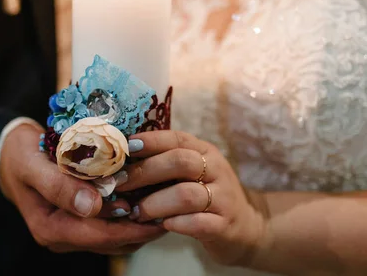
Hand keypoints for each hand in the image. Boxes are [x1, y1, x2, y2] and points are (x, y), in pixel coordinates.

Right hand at [0, 123, 164, 254]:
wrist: (11, 154)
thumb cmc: (20, 154)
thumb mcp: (32, 164)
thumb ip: (58, 184)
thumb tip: (91, 206)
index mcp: (49, 227)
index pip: (97, 235)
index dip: (129, 228)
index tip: (157, 216)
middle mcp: (62, 236)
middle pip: (109, 240)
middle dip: (141, 228)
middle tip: (172, 211)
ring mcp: (71, 230)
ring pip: (113, 236)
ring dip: (139, 224)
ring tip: (166, 206)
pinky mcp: (79, 221)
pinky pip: (109, 224)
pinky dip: (129, 215)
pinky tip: (147, 198)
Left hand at [116, 130, 268, 265]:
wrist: (246, 227)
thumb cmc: (206, 196)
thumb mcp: (192, 173)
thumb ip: (166, 164)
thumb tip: (122, 161)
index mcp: (206, 152)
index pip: (177, 139)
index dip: (150, 141)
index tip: (126, 148)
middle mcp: (217, 170)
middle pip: (180, 162)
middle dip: (145, 172)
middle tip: (120, 184)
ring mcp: (223, 198)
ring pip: (186, 195)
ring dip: (154, 203)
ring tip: (136, 212)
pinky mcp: (224, 226)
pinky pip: (197, 223)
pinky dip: (174, 223)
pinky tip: (162, 225)